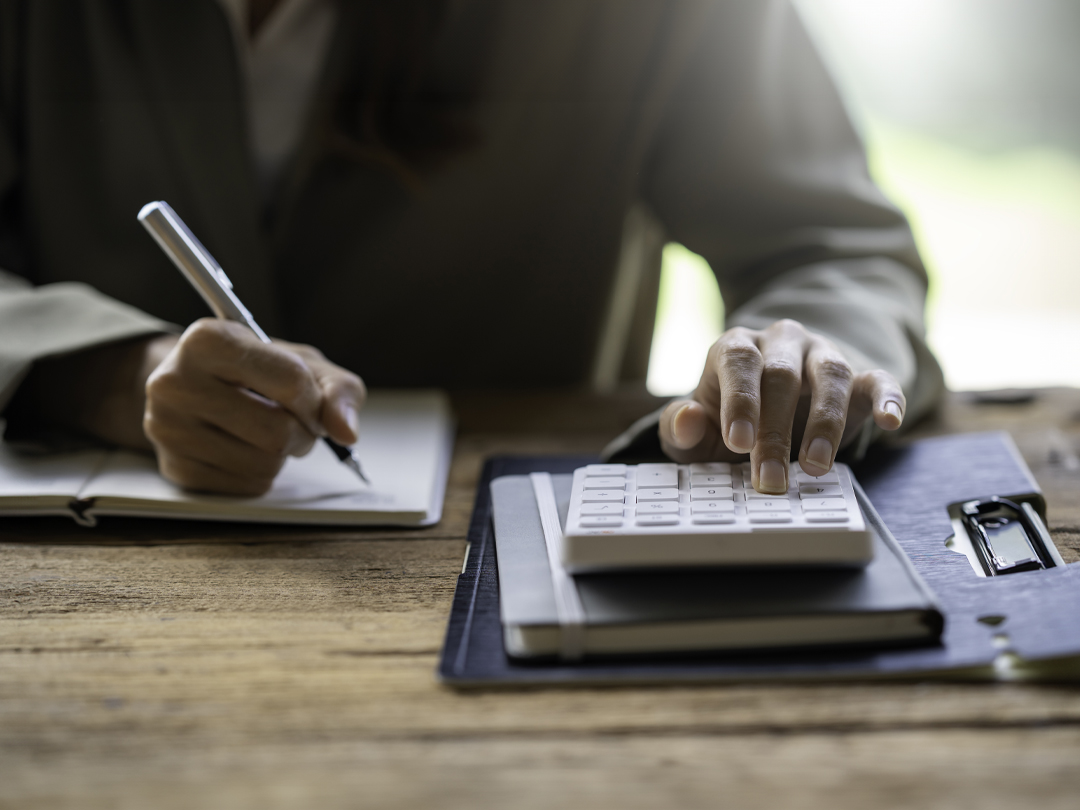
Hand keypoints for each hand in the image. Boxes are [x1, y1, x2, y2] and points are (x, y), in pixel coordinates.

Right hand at [143, 319, 365, 495]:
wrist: (196, 385)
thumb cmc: (255, 370)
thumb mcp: (301, 362)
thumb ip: (337, 389)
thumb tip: (346, 432)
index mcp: (209, 340)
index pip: (291, 381)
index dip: (315, 401)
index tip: (312, 403)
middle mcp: (175, 381)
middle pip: (278, 431)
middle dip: (303, 433)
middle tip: (295, 422)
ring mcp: (168, 427)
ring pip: (264, 464)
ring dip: (283, 456)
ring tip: (267, 432)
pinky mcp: (173, 467)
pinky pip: (246, 487)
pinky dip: (261, 474)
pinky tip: (245, 449)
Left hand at [658, 319, 904, 493]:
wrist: (765, 417)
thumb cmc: (725, 423)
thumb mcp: (695, 433)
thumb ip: (681, 428)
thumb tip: (687, 419)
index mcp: (736, 347)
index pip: (738, 362)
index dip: (740, 400)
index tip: (738, 442)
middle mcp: (781, 342)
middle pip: (781, 374)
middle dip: (776, 430)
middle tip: (769, 479)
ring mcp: (822, 355)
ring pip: (830, 373)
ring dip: (825, 421)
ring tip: (814, 466)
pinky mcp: (859, 377)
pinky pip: (879, 379)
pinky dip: (888, 397)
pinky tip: (889, 421)